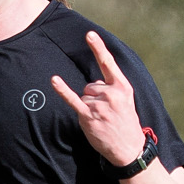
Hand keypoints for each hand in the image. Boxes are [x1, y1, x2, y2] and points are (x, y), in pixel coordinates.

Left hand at [50, 31, 146, 166]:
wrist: (129, 149)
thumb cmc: (126, 123)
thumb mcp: (127, 101)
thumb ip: (112, 87)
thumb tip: (92, 84)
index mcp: (122, 87)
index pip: (108, 63)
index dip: (98, 48)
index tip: (89, 34)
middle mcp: (111, 94)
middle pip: (90, 85)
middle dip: (95, 97)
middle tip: (107, 112)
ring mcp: (99, 105)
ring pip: (84, 95)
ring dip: (89, 107)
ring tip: (101, 119)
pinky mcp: (88, 116)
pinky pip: (73, 100)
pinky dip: (62, 90)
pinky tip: (54, 80)